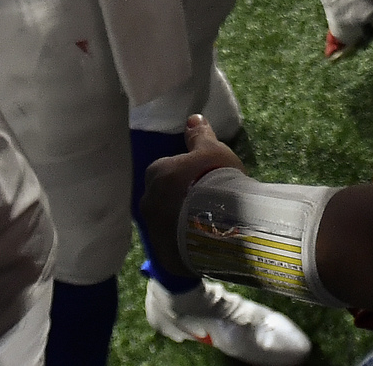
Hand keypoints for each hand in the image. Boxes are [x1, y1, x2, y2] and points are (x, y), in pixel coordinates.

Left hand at [137, 115, 243, 280]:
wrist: (224, 230)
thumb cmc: (219, 182)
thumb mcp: (215, 152)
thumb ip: (200, 136)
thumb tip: (191, 118)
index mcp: (157, 174)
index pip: (166, 169)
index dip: (186, 173)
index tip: (204, 179)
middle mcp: (148, 201)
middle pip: (162, 196)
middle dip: (178, 197)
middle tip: (206, 201)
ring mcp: (153, 232)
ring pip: (165, 221)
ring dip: (179, 221)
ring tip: (206, 224)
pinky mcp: (163, 255)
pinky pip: (172, 244)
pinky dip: (182, 242)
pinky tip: (202, 242)